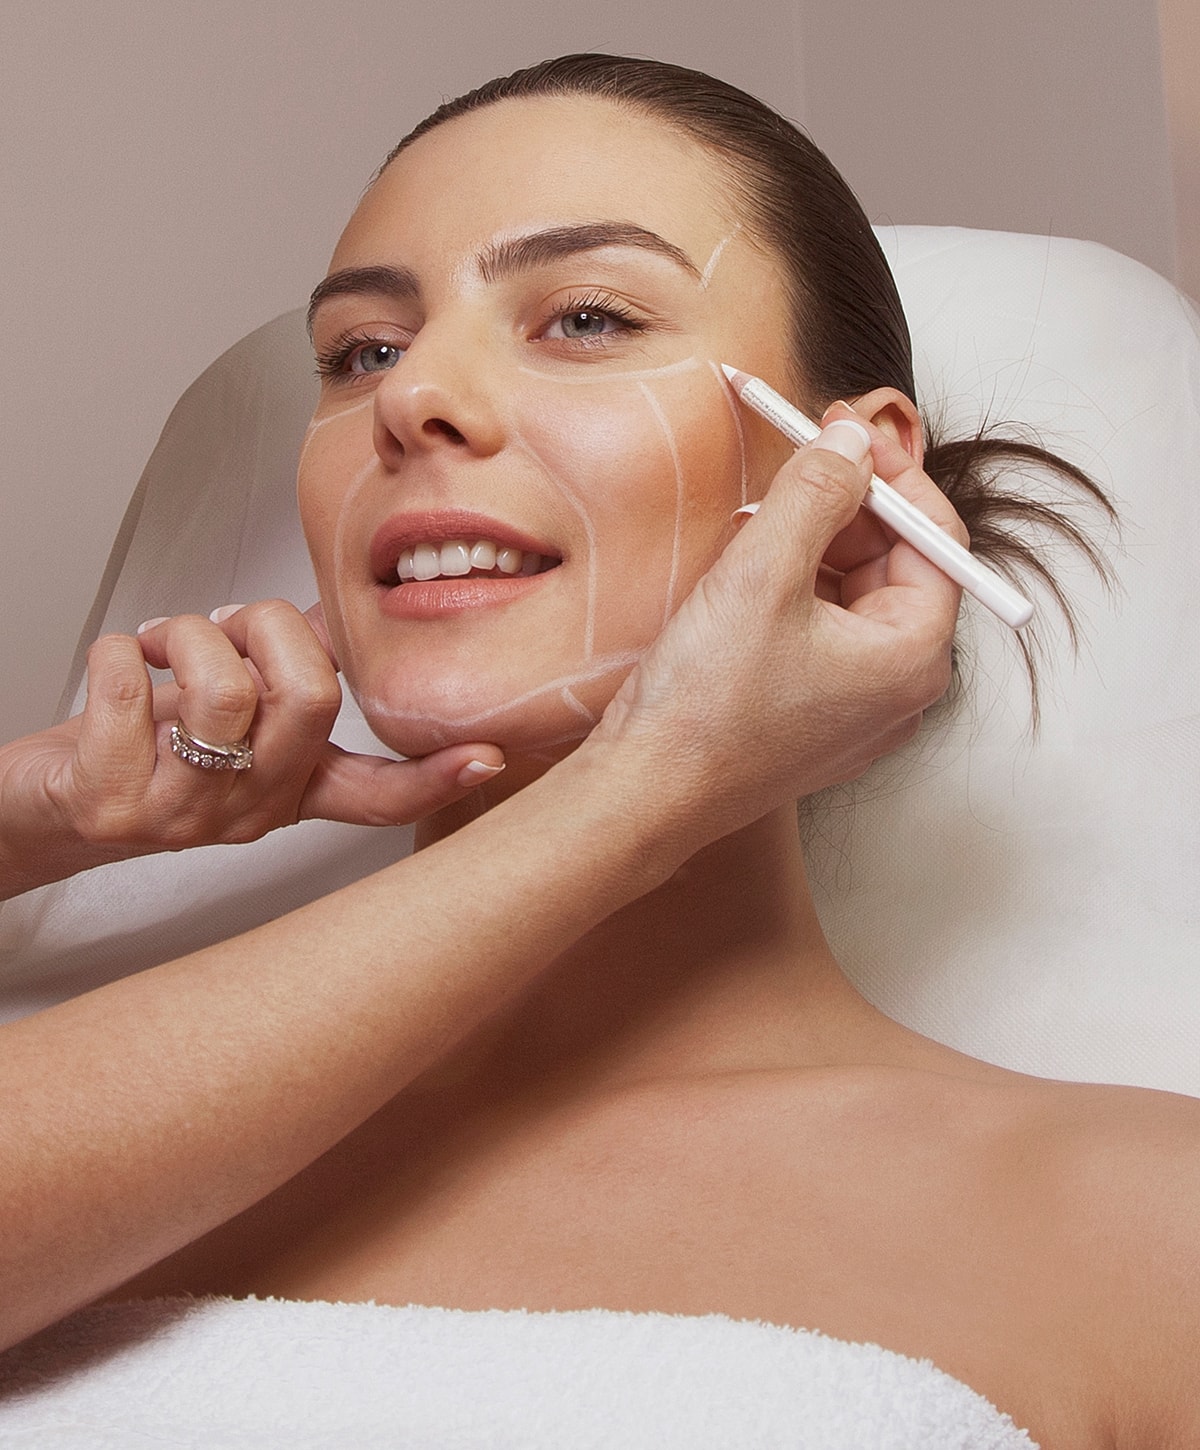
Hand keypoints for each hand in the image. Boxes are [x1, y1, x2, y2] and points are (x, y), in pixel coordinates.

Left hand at [0, 600, 503, 896]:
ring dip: (182, 634)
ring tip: (159, 643)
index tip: (488, 755)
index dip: (434, 778)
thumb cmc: (139, 750)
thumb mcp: (229, 720)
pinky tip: (117, 664)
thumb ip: (287, 671)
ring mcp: (184, 814)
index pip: (378, 798)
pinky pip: (128, 686)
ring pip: (224, 688)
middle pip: (309, 697)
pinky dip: (116, 649)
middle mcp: (249, 810)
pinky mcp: (113, 803)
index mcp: (289, 788)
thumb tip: (341, 614)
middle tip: (221, 626)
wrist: (44, 808)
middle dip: (261, 625)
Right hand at [587, 404, 964, 846]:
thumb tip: (853, 439)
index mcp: (912, 658)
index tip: (847, 429)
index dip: (890, 474)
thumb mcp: (762, 573)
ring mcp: (857, 708)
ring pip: (854, 595)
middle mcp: (900, 689)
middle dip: (846, 507)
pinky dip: (790, 590)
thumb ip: (816, 492)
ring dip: (810, 546)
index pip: (936, 539)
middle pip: (897, 564)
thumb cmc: (705, 706)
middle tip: (798, 460)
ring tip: (753, 524)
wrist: (645, 793)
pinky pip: (821, 631)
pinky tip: (743, 575)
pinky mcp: (814, 715)